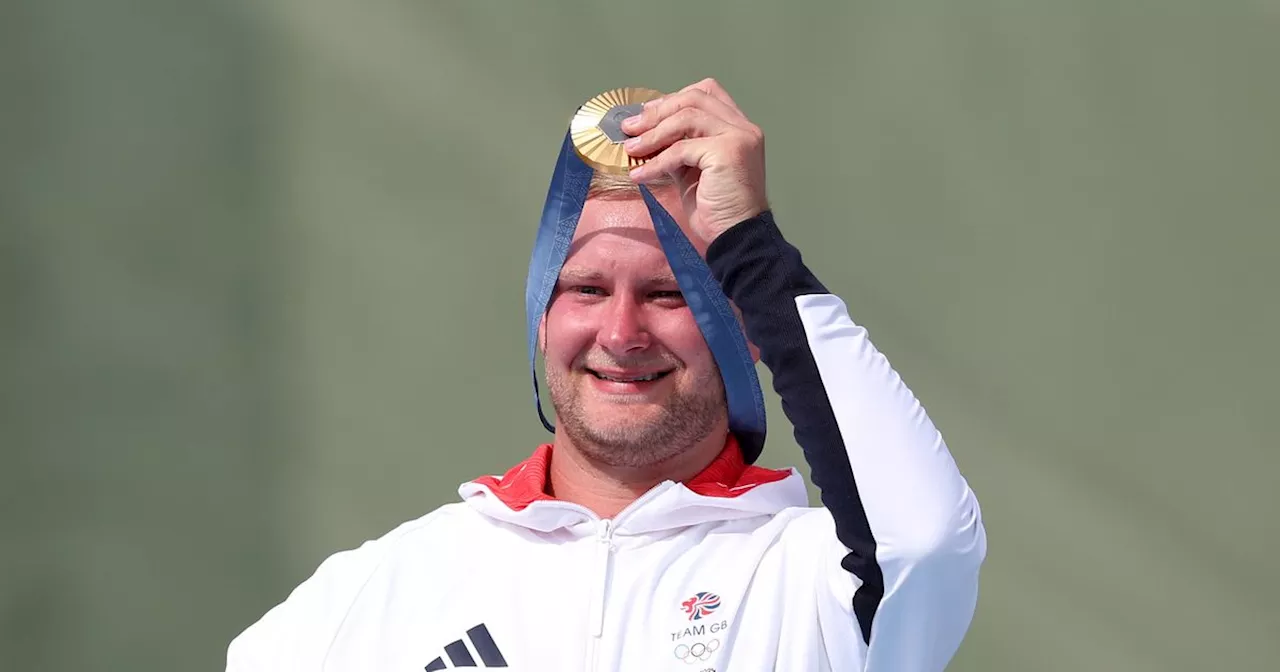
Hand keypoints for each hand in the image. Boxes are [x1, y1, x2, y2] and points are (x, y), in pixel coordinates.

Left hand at [621, 78, 768, 242]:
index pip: (707, 92)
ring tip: (631, 149)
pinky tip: (640, 174)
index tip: (648, 113)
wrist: (737, 237)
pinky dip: (656, 161)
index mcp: (739, 128)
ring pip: (685, 118)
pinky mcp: (727, 152)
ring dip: (653, 133)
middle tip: (630, 128)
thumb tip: (647, 137)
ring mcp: (738, 137)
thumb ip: (679, 149)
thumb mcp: (693, 171)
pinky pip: (681, 149)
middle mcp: (743, 128)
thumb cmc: (719, 211)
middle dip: (657, 112)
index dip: (674, 98)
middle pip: (694, 98)